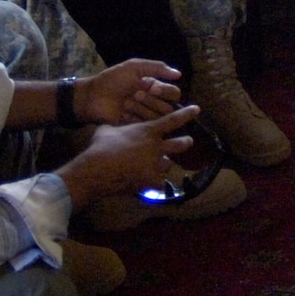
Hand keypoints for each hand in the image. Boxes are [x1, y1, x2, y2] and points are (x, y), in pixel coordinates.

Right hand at [55, 104, 199, 210]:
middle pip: (179, 144)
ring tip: (157, 166)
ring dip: (163, 164)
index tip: (197, 109)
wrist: (97, 170)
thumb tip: (110, 125)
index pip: (172, 120)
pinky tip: (148, 186)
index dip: (186, 114)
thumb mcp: (107, 129)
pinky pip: (159, 184)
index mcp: (148, 131)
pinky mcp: (150, 182)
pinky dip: (154, 184)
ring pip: (167, 165)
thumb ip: (115, 127)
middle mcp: (156, 147)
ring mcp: (155, 166)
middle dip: (186, 142)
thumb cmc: (101, 146)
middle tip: (188, 141)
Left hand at [75, 59, 183, 122]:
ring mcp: (144, 116)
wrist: (92, 97)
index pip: (173, 93)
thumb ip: (156, 67)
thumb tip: (179, 74)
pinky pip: (145, 126)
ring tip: (125, 104)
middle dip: (150, 101)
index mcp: (154, 87)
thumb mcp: (133, 67)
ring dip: (141, 109)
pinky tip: (123, 114)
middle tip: (133, 95)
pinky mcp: (135, 128)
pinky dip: (135, 118)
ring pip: (157, 118)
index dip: (164, 92)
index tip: (150, 88)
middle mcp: (152, 103)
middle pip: (167, 107)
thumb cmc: (112, 80)